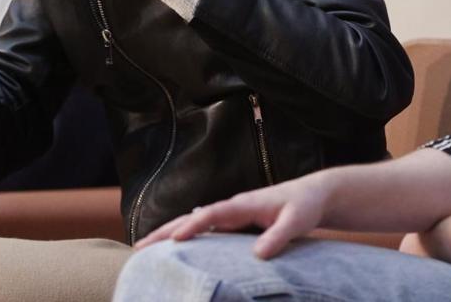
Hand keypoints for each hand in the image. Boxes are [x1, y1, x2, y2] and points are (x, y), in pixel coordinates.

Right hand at [133, 170, 336, 258]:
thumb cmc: (303, 207)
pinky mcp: (231, 222)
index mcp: (242, 204)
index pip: (212, 214)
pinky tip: (170, 249)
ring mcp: (229, 214)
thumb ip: (278, 236)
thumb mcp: (296, 221)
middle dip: (166, 231)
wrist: (311, 195)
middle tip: (140, 247)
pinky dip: (183, 236)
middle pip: (192, 217)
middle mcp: (231, 207)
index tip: (175, 239)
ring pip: (192, 222)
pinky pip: (202, 229)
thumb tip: (257, 255)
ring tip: (144, 248)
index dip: (193, 226)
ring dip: (168, 234)